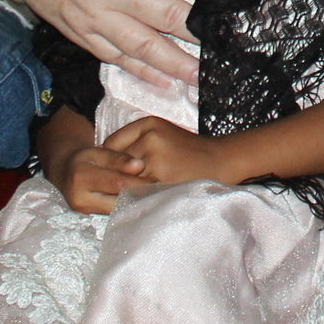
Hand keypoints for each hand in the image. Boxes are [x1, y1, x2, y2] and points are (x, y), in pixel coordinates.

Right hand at [0, 0, 206, 88]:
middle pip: (165, 14)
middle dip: (198, 31)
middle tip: (225, 44)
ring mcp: (93, 14)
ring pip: (142, 45)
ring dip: (175, 63)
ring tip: (201, 76)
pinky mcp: (79, 31)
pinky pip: (114, 56)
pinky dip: (140, 71)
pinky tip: (163, 81)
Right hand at [51, 144, 148, 213]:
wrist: (65, 173)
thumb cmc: (85, 159)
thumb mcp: (99, 152)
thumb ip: (118, 159)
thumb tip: (140, 165)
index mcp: (81, 177)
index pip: (116, 183)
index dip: (138, 181)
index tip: (157, 179)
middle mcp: (80, 199)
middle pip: (118, 200)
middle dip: (140, 196)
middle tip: (160, 190)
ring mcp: (84, 211)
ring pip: (117, 210)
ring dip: (135, 203)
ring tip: (153, 195)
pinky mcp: (90, 217)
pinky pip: (113, 213)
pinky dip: (128, 207)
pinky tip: (141, 201)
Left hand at [101, 114, 235, 185]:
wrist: (220, 160)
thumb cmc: (187, 150)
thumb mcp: (161, 133)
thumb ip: (134, 142)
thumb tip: (103, 161)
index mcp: (148, 124)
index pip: (110, 145)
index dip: (108, 161)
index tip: (109, 172)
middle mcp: (151, 137)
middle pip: (116, 163)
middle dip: (114, 176)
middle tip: (110, 187)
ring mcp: (157, 159)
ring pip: (125, 179)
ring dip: (123, 189)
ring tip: (123, 196)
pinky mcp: (164, 178)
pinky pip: (139, 191)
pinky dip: (136, 197)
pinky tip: (140, 200)